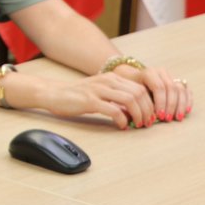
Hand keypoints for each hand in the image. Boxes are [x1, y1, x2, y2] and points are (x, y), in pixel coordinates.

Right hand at [40, 73, 155, 129]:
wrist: (54, 93)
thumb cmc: (76, 95)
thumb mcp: (100, 92)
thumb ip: (116, 98)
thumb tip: (134, 111)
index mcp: (111, 78)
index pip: (140, 88)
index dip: (149, 103)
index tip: (150, 116)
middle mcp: (107, 81)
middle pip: (138, 93)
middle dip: (147, 110)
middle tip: (147, 122)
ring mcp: (98, 90)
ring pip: (130, 100)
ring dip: (138, 115)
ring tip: (137, 124)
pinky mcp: (90, 101)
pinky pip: (114, 110)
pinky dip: (123, 120)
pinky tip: (122, 126)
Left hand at [110, 64, 192, 122]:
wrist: (132, 78)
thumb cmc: (129, 88)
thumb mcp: (129, 92)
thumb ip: (136, 101)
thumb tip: (142, 117)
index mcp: (148, 72)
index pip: (158, 87)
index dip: (161, 103)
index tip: (159, 116)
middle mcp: (160, 72)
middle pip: (171, 88)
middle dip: (171, 106)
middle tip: (168, 119)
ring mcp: (170, 75)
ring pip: (180, 89)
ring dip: (180, 105)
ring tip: (177, 118)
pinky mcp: (177, 81)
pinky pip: (186, 90)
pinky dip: (187, 100)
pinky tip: (186, 111)